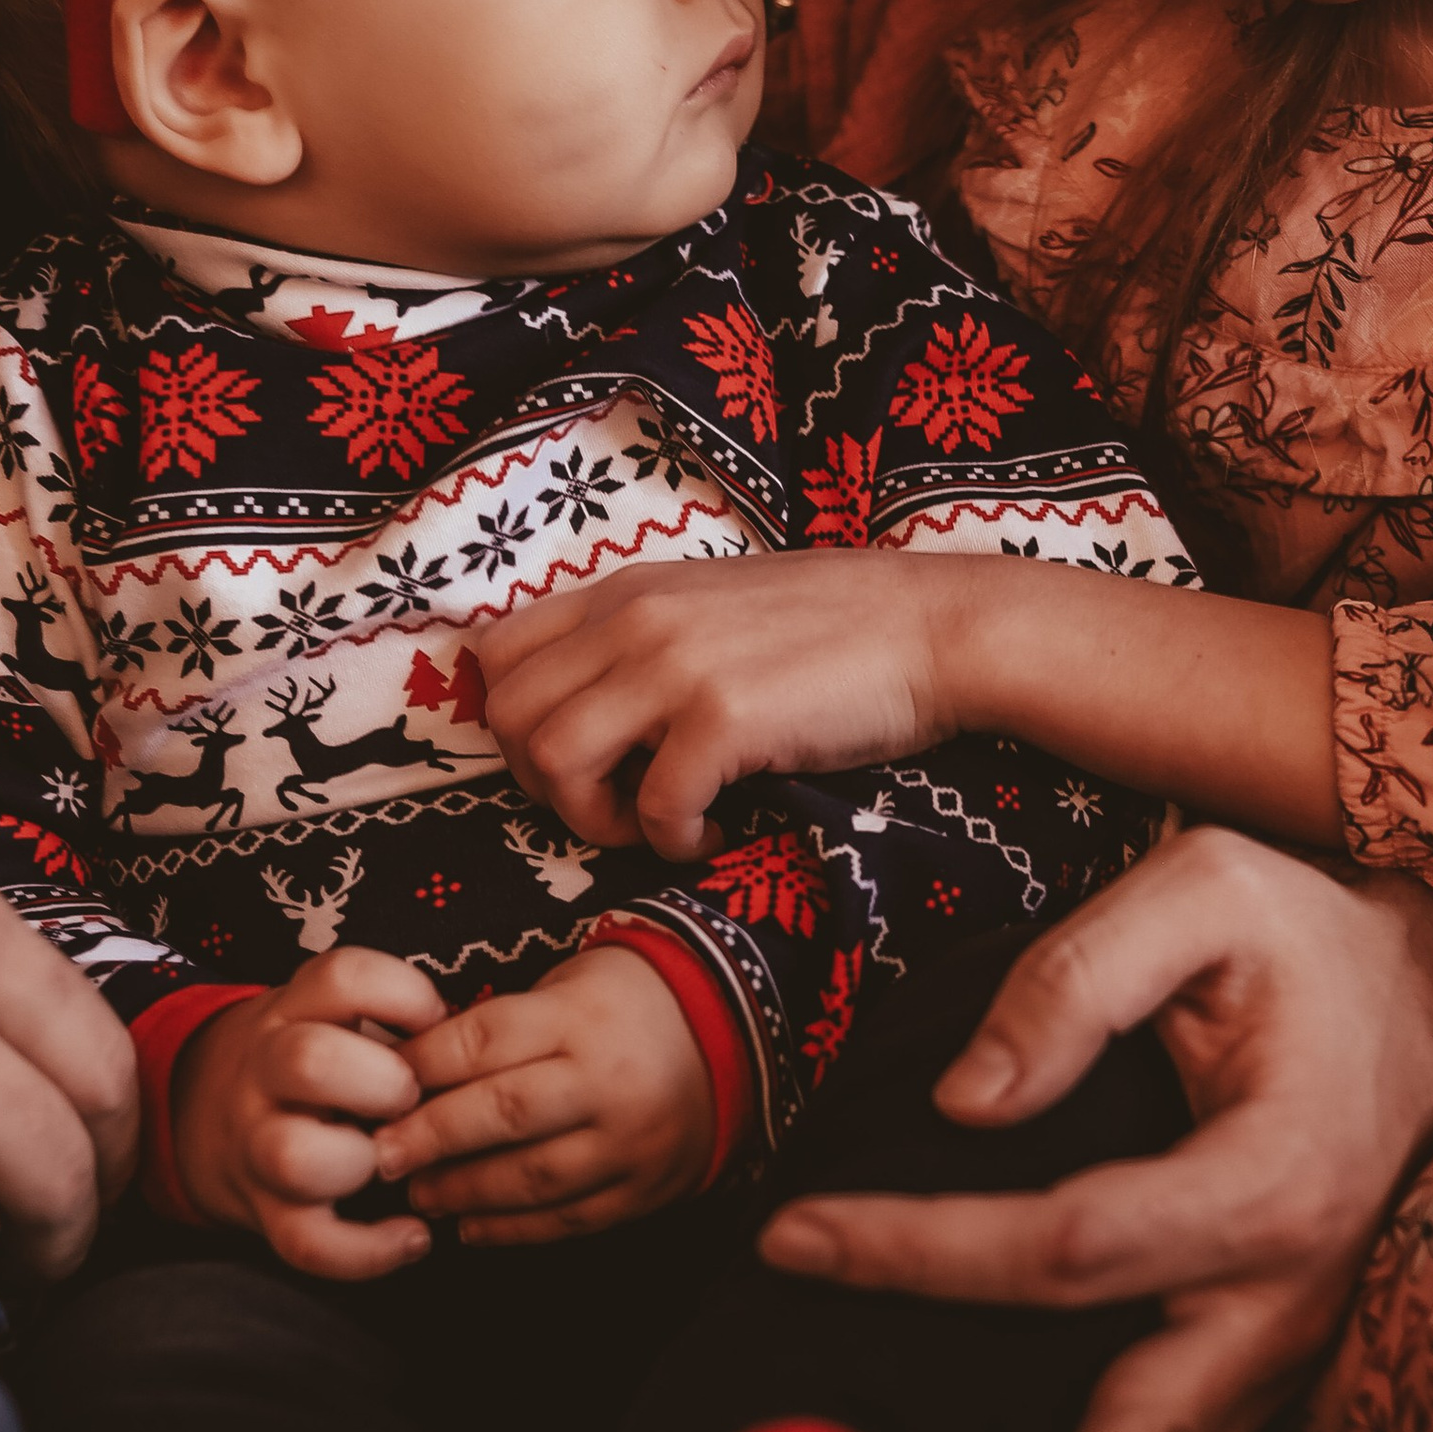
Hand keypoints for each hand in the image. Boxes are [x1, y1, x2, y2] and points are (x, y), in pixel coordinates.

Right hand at [168, 950, 445, 1279]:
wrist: (209, 1113)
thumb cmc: (314, 1061)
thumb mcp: (332, 1014)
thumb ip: (397, 1017)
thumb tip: (491, 1038)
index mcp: (295, 1011)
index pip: (342, 977)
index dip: (402, 995)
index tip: (435, 1021)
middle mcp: (266, 1072)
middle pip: (308, 1061)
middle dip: (381, 1081)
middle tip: (411, 1097)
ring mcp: (258, 1144)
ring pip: (293, 1156)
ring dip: (360, 1162)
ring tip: (400, 1164)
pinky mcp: (267, 1213)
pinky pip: (306, 1244)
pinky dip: (368, 1251)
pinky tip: (412, 1236)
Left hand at [367, 946, 712, 1241]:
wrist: (732, 1035)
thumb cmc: (624, 1002)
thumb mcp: (566, 983)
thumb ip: (498, 1026)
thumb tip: (406, 1068)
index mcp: (581, 1017)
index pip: (484, 1041)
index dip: (422, 1067)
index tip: (377, 1087)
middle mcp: (607, 1081)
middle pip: (503, 1113)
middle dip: (430, 1138)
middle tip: (380, 1155)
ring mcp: (632, 1141)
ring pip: (533, 1177)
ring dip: (464, 1191)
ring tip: (419, 1193)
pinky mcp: (647, 1188)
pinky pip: (570, 1220)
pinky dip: (513, 1230)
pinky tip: (470, 1227)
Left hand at [479, 554, 956, 857]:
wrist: (935, 628)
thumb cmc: (836, 628)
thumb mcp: (714, 604)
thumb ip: (643, 636)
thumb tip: (588, 702)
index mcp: (627, 590)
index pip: (497, 654)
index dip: (515, 724)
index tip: (576, 758)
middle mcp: (635, 619)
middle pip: (508, 717)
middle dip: (544, 784)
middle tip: (613, 804)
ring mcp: (675, 667)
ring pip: (553, 760)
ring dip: (595, 818)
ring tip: (656, 823)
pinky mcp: (725, 720)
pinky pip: (651, 808)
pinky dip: (672, 842)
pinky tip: (714, 833)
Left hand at [754, 827, 1432, 1431]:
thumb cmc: (1305, 932)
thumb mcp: (1202, 889)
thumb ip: (1077, 977)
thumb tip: (966, 1102)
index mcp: (1270, 1179)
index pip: (1064, 1246)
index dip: (917, 1250)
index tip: (791, 1238)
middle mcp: (1290, 1291)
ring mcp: (1292, 1341)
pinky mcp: (1276, 1356)